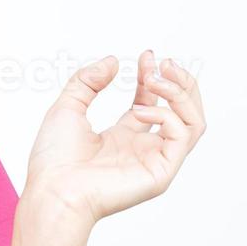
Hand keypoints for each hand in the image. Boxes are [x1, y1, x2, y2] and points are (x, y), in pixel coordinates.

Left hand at [24, 50, 206, 224]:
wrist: (53, 190)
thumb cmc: (54, 159)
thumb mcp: (67, 108)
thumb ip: (87, 82)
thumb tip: (113, 61)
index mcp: (123, 136)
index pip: (153, 101)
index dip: (154, 76)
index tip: (147, 55)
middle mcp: (143, 148)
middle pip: (183, 111)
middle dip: (179, 82)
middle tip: (163, 63)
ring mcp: (154, 160)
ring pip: (193, 122)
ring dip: (181, 93)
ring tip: (156, 78)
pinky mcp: (161, 172)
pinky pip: (182, 136)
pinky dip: (166, 115)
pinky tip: (139, 111)